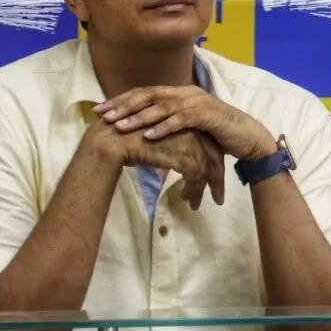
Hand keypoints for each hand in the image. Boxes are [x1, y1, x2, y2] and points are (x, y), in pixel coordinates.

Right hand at [85, 120, 224, 208]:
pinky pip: (195, 176)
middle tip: (218, 198)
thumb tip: (182, 165)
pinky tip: (185, 200)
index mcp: (188, 125)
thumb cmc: (129, 140)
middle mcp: (192, 131)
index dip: (213, 167)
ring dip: (201, 190)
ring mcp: (188, 141)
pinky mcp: (180, 154)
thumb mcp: (159, 142)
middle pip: (213, 158)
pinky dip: (192, 190)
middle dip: (216, 180)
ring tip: (195, 205)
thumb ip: (174, 149)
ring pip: (205, 169)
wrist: (112, 140)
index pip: (210, 147)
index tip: (215, 183)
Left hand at [94, 86, 275, 160]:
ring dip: (139, 117)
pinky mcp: (208, 115)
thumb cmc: (217, 134)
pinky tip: (149, 135)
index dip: (121, 100)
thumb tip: (142, 129)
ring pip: (162, 107)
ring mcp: (198, 102)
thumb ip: (168, 120)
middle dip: (124, 106)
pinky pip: (181, 120)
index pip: (145, 92)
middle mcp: (187, 93)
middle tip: (104, 116)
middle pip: (149, 95)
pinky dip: (164, 127)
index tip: (100, 110)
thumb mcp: (188, 125)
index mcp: (180, 93)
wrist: (248, 138)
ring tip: (120, 127)